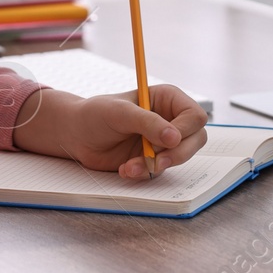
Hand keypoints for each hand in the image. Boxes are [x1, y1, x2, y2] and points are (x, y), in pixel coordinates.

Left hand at [59, 84, 209, 179]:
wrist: (76, 135)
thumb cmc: (96, 114)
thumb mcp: (120, 113)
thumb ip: (148, 123)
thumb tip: (175, 137)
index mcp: (167, 99)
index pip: (194, 116)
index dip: (185, 130)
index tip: (168, 141)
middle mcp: (170, 119)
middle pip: (196, 139)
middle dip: (177, 154)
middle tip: (158, 162)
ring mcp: (162, 141)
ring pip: (180, 157)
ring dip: (156, 165)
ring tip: (129, 166)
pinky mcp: (153, 159)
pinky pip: (161, 170)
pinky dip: (144, 173)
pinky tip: (125, 169)